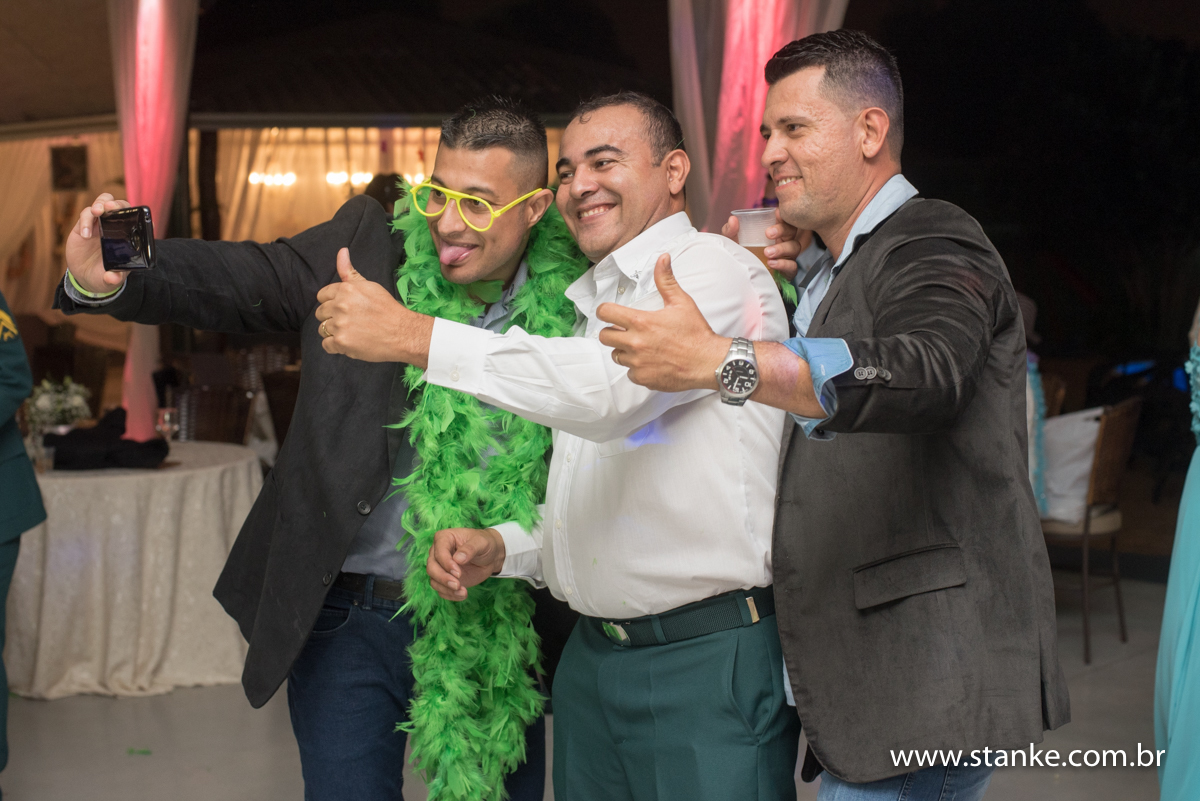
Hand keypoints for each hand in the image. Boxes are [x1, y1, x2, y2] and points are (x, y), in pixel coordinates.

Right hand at [65, 193, 130, 294]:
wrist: (85, 277)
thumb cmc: (104, 275)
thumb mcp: (111, 279)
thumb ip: (113, 278)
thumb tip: (113, 278)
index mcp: (127, 237)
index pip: (135, 219)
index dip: (135, 213)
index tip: (133, 214)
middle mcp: (115, 227)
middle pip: (118, 205)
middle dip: (115, 203)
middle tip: (110, 207)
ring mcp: (99, 224)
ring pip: (102, 203)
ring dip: (100, 204)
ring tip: (97, 212)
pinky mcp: (84, 226)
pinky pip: (85, 215)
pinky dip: (85, 221)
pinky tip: (85, 235)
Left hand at [315, 248, 432, 364]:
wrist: (403, 332)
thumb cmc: (387, 309)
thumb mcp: (369, 286)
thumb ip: (349, 271)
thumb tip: (342, 251)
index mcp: (346, 289)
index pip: (322, 296)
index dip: (332, 303)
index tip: (344, 309)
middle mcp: (340, 305)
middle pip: (320, 313)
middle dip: (332, 318)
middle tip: (351, 322)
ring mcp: (340, 325)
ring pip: (322, 329)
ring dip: (334, 333)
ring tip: (352, 333)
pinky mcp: (342, 342)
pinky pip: (327, 345)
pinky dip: (336, 347)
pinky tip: (350, 343)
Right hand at [427, 527, 506, 600]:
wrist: (491, 556)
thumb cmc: (485, 544)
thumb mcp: (481, 542)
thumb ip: (470, 548)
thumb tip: (458, 559)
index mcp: (444, 538)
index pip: (438, 552)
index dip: (446, 563)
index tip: (458, 573)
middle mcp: (438, 552)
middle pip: (431, 567)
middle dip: (443, 578)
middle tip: (457, 585)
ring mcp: (441, 567)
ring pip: (434, 580)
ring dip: (446, 589)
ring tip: (463, 592)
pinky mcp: (445, 579)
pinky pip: (441, 589)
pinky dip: (449, 594)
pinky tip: (462, 595)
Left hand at [597, 253, 728, 391]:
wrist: (708, 362)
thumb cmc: (696, 333)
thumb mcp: (681, 303)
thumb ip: (666, 280)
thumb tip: (662, 258)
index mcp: (641, 322)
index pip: (605, 313)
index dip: (604, 311)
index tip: (609, 313)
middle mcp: (635, 343)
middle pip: (604, 336)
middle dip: (612, 331)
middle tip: (625, 331)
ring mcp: (638, 363)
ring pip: (616, 355)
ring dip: (624, 350)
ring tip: (641, 347)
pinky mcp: (643, 378)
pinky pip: (629, 373)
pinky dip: (637, 368)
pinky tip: (650, 362)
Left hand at [720, 210, 805, 280]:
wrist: (740, 280)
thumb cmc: (741, 256)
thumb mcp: (733, 242)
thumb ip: (731, 230)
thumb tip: (733, 219)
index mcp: (773, 231)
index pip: (783, 219)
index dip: (783, 215)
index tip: (776, 214)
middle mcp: (782, 241)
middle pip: (791, 230)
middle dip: (782, 229)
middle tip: (768, 233)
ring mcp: (786, 256)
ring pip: (794, 247)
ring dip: (782, 248)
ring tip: (767, 252)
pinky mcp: (787, 271)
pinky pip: (792, 266)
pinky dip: (783, 264)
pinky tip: (771, 263)